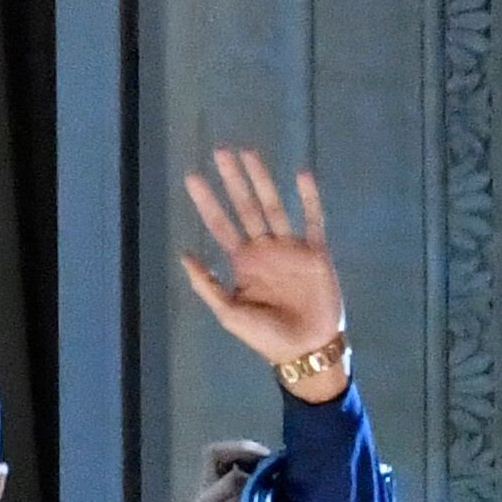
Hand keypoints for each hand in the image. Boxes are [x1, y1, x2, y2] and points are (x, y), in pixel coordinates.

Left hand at [178, 147, 348, 396]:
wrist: (306, 350)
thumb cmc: (266, 337)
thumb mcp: (229, 313)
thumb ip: (207, 284)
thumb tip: (185, 254)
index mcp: (243, 262)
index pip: (220, 224)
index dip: (207, 201)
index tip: (192, 176)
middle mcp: (265, 249)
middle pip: (245, 206)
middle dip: (233, 180)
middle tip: (220, 152)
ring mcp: (290, 248)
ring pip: (274, 205)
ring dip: (262, 180)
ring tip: (249, 153)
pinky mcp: (316, 253)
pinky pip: (313, 220)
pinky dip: (309, 198)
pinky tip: (300, 174)